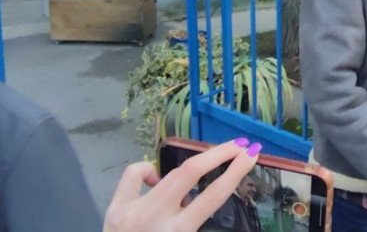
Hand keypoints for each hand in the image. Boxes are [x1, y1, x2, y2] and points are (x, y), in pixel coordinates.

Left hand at [103, 139, 260, 231]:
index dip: (236, 171)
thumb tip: (198, 199)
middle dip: (219, 153)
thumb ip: (194, 224)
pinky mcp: (114, 207)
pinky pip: (134, 174)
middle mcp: (156, 217)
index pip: (214, 195)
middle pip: (191, 172)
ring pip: (167, 170)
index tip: (251, 154)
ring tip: (201, 168)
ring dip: (190, 164)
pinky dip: (148, 171)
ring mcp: (133, 209)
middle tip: (239, 143)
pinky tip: (155, 180)